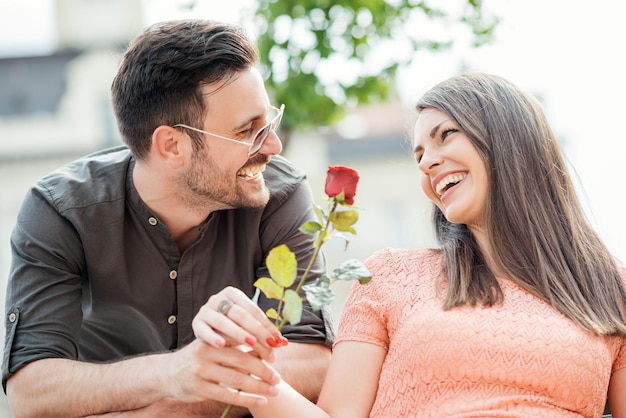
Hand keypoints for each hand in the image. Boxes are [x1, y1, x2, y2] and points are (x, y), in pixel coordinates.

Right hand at [164, 338, 280, 408]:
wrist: (167, 373)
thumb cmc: (199, 357)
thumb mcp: (215, 346)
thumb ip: (237, 346)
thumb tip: (268, 347)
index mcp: (214, 338)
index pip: (242, 341)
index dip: (261, 349)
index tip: (276, 357)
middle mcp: (207, 352)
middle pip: (242, 361)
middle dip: (263, 370)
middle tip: (278, 378)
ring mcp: (202, 371)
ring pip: (237, 380)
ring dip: (259, 386)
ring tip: (274, 390)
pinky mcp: (200, 388)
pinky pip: (228, 395)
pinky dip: (247, 399)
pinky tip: (261, 401)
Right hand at [192, 286, 287, 362]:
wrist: (205, 336)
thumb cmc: (231, 331)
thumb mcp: (245, 328)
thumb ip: (261, 332)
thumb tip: (281, 342)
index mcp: (233, 294)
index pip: (253, 309)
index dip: (267, 325)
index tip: (278, 340)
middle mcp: (218, 299)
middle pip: (240, 314)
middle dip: (257, 330)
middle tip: (269, 344)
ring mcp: (205, 310)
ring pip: (223, 321)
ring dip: (238, 333)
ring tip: (251, 343)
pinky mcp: (195, 323)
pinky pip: (204, 330)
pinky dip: (212, 337)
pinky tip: (221, 345)